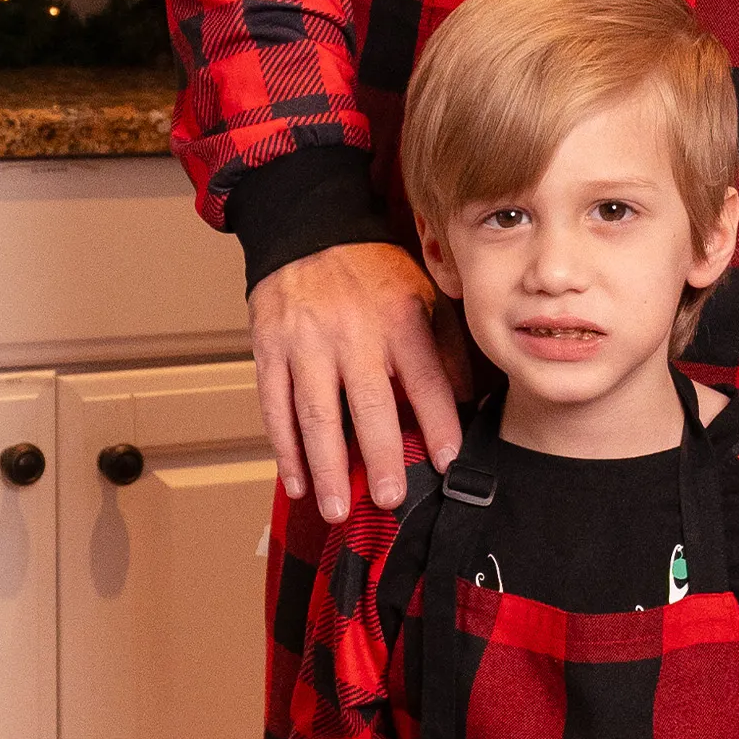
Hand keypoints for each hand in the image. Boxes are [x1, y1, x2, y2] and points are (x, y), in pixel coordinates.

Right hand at [251, 241, 470, 519]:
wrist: (308, 229)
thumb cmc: (373, 271)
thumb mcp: (423, 293)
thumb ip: (446, 346)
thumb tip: (468, 399)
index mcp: (399, 318)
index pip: (425, 378)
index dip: (438, 422)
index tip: (448, 462)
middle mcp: (352, 331)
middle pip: (368, 403)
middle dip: (380, 455)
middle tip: (389, 498)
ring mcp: (306, 342)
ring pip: (315, 413)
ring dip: (326, 467)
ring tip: (336, 509)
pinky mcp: (270, 349)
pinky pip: (276, 407)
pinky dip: (285, 449)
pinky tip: (297, 483)